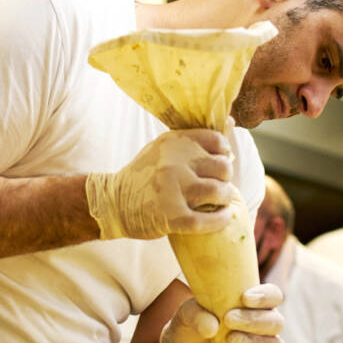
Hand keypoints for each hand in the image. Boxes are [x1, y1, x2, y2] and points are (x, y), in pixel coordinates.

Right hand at [85, 129, 235, 239]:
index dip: (223, 154)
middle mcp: (174, 162)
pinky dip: (220, 219)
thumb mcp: (162, 150)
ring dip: (224, 199)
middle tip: (216, 186)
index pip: (217, 141)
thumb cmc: (143, 176)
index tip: (217, 165)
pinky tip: (221, 217)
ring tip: (218, 202)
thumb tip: (231, 122)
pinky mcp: (173, 216)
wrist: (111, 204)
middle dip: (224, 179)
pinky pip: (209, 219)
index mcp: (174, 142)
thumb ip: (192, 140)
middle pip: (223, 168)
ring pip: (219, 192)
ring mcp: (173, 189)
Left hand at [159, 283, 284, 342]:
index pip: (273, 295)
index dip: (265, 296)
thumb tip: (212, 327)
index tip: (245, 298)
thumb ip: (196, 314)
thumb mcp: (186, 314)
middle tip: (228, 320)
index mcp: (253, 303)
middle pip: (275, 322)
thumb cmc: (191, 324)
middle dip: (253, 321)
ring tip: (230, 342)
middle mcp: (263, 324)